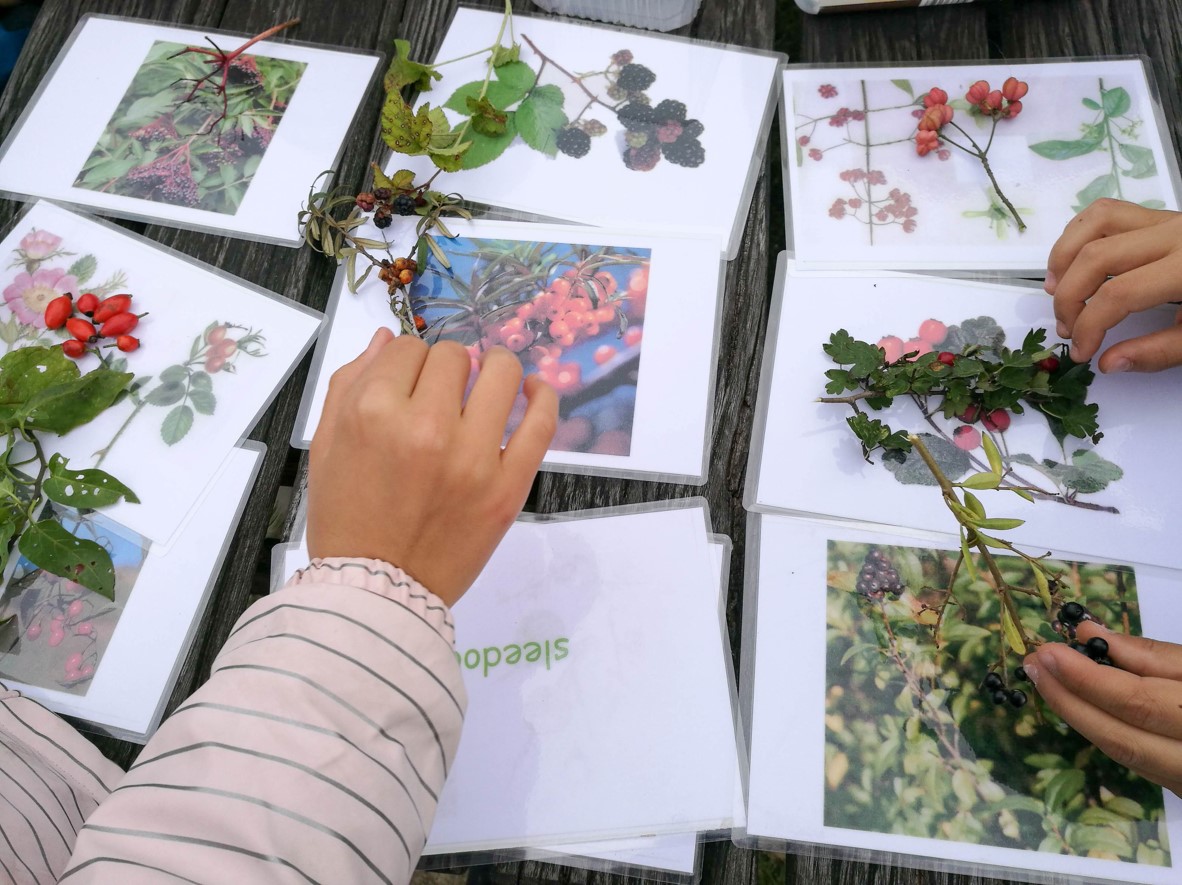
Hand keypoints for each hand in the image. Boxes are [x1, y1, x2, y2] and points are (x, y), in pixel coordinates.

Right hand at [307, 329, 556, 606]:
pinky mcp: (508, 486)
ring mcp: (473, 457)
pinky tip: (534, 390)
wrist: (378, 590)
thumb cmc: (346, 519)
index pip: (407, 349)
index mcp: (372, 413)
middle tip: (443, 393)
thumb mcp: (326, 446)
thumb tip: (386, 339)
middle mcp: (425, 426)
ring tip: (491, 375)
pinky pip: (540, 423)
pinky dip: (543, 396)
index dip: (408, 363)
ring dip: (497, 365)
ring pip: (501, 373)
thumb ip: (349, 384)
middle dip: (446, 367)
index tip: (410, 384)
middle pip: (452, 357)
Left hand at [1023, 621, 1181, 796]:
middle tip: (1035, 663)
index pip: (1139, 703)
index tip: (1050, 648)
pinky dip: (1107, 729)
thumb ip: (1157, 656)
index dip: (1088, 677)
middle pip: (1124, 738)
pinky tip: (1081, 703)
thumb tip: (1091, 636)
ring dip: (1079, 715)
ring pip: (1127, 754)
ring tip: (1046, 678)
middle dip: (1070, 699)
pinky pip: (1141, 759)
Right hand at [1045, 197, 1181, 372]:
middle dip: (1069, 298)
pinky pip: (1109, 212)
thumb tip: (1108, 363)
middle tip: (1067, 329)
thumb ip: (1159, 352)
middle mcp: (1175, 235)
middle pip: (1096, 257)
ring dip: (1064, 257)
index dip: (1090, 328)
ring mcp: (1168, 219)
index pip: (1118, 295)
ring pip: (1095, 223)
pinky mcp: (1162, 216)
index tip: (1084, 355)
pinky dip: (1080, 233)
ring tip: (1055, 290)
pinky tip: (1073, 262)